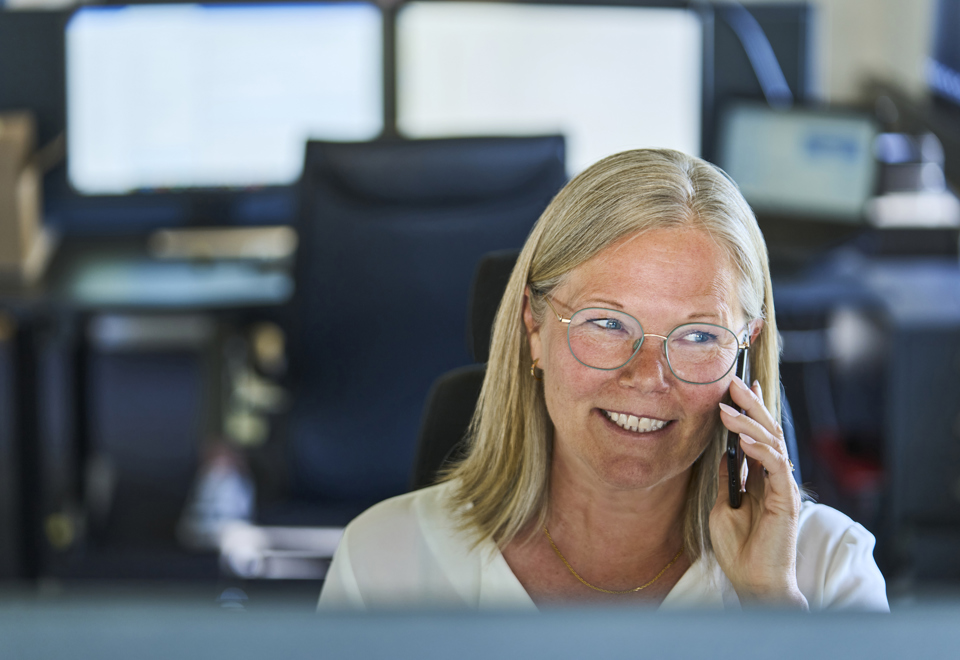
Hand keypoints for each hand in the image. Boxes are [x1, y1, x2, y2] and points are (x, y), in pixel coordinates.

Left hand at [709, 377, 807, 609]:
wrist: (753, 582)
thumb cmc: (739, 550)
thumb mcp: (723, 506)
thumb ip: (728, 479)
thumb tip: (723, 453)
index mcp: (762, 478)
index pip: (759, 435)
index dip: (753, 409)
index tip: (742, 384)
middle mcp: (775, 478)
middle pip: (768, 431)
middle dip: (752, 404)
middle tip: (734, 382)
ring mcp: (783, 488)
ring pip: (773, 442)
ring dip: (749, 422)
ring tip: (727, 407)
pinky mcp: (787, 500)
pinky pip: (776, 466)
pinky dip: (760, 449)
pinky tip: (741, 438)